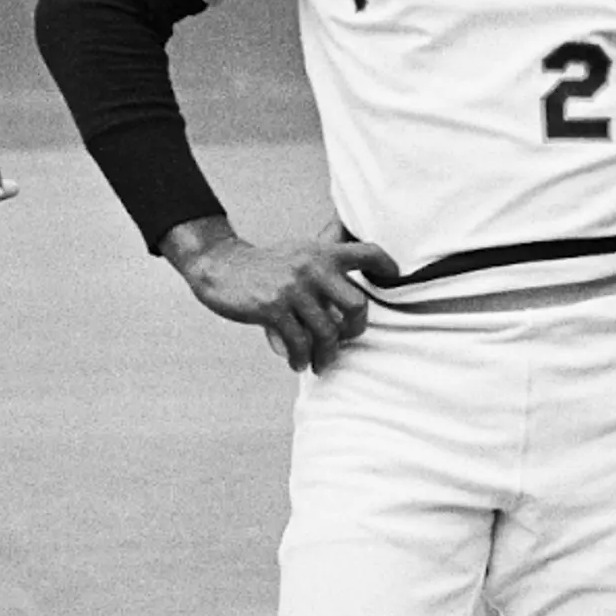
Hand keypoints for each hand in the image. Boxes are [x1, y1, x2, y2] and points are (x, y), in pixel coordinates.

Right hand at [162, 222, 399, 371]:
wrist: (221, 267)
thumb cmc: (268, 267)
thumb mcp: (300, 253)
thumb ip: (327, 263)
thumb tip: (358, 283)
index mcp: (323, 252)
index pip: (368, 253)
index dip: (386, 266)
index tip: (394, 277)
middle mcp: (313, 267)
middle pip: (357, 305)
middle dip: (355, 329)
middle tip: (344, 340)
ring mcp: (293, 288)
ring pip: (328, 331)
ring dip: (325, 354)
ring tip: (319, 362)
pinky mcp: (272, 308)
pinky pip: (299, 342)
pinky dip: (301, 358)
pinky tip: (298, 362)